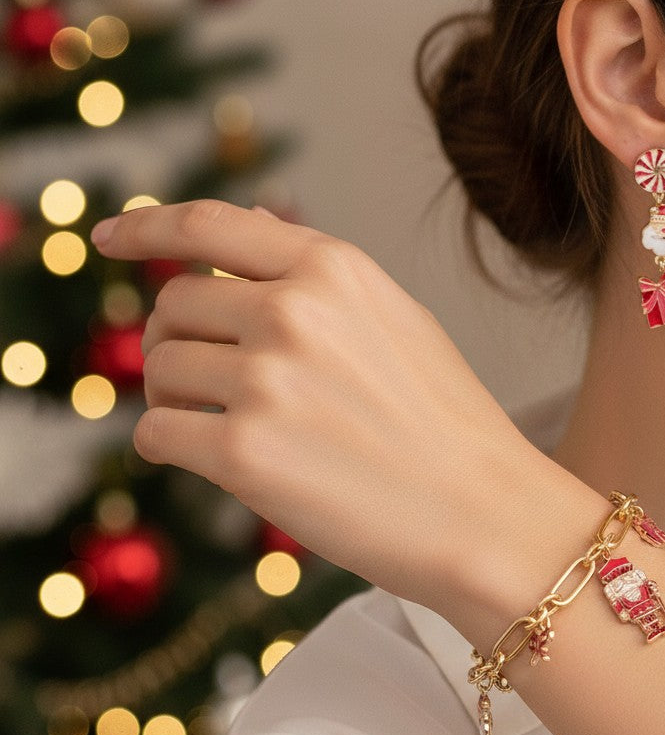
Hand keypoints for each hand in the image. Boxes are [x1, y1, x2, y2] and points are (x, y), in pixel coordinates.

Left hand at [90, 199, 549, 609]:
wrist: (486, 513)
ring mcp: (267, 381)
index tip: (108, 239)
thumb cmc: (448, 424)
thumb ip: (319, 276)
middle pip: (173, 305)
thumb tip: (249, 221)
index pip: (211, 224)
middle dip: (175, 341)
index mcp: (335, 271)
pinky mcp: (244, 454)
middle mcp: (294, 312)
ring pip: (158, 371)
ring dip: (175, 399)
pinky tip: (214, 461)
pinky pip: (156, 433)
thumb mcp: (397, 320)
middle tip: (203, 381)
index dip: (146, 228)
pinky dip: (170, 446)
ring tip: (225, 427)